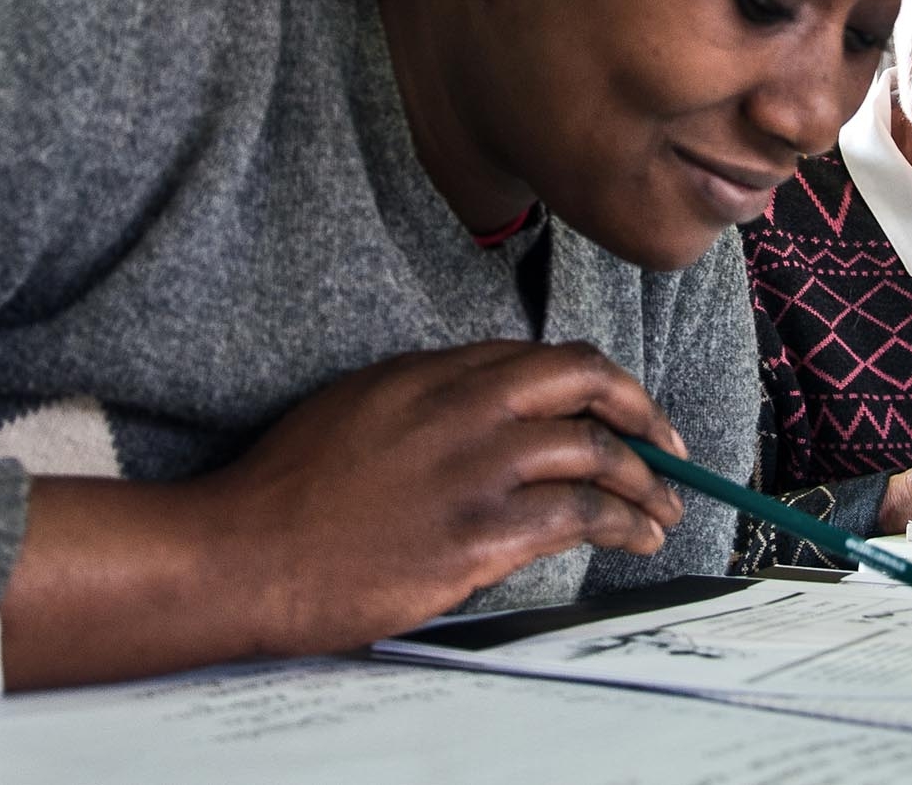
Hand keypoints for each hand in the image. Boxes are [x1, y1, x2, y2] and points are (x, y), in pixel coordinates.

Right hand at [214, 339, 687, 650]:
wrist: (245, 553)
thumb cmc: (285, 492)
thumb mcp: (355, 409)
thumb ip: (424, 403)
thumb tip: (484, 418)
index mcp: (426, 372)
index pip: (536, 359)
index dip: (592, 383)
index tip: (617, 408)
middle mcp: (459, 406)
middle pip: (581, 380)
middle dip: (640, 407)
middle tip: (666, 442)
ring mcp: (474, 468)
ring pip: (594, 449)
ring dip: (645, 480)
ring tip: (664, 507)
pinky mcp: (479, 532)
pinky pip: (579, 513)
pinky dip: (622, 521)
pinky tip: (635, 536)